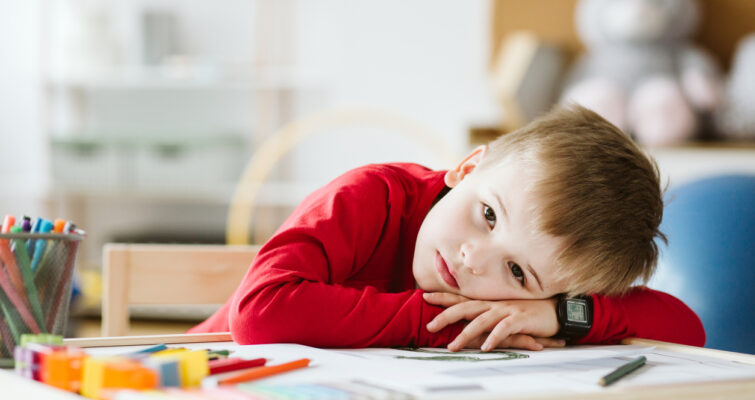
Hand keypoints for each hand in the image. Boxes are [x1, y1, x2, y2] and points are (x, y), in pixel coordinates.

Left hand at [423, 292, 562, 351]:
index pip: (462, 298)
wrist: (556, 310)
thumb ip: (487, 319)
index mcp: (489, 303)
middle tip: (430, 326)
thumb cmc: (528, 313)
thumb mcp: (504, 314)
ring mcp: (507, 311)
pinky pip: (504, 330)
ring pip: (481, 321)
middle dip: (446, 316)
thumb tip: (468, 327)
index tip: (425, 296)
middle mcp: (494, 305)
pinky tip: (485, 347)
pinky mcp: (520, 320)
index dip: (444, 297)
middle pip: (466, 308)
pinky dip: (494, 338)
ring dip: (465, 334)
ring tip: (452, 346)